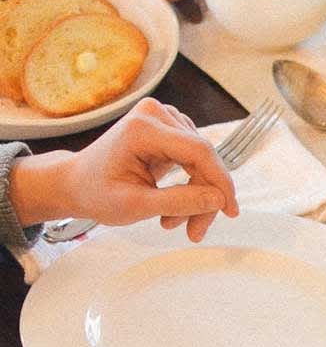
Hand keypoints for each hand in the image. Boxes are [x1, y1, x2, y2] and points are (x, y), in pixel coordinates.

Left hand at [11, 98, 238, 239]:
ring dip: (198, 194)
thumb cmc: (96, 193)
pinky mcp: (168, 128)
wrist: (75, 183)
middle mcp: (156, 114)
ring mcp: (163, 118)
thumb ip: (179, 202)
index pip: (198, 151)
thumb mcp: (136, 205)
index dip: (220, 181)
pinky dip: (192, 185)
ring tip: (175, 222)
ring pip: (202, 161)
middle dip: (205, 197)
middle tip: (196, 231)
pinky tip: (176, 205)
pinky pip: (195, 159)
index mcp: (143, 128)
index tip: (230, 211)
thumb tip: (219, 200)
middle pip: (202, 157)